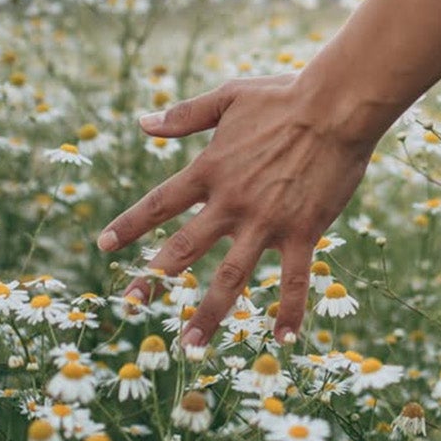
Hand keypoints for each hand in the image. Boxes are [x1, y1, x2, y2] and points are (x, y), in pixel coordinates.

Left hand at [95, 74, 378, 348]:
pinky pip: (294, 281)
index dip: (130, 225)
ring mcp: (266, 221)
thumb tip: (142, 123)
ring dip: (209, 313)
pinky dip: (288, 311)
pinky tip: (282, 341)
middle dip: (154, 279)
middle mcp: (231, 202)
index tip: (104, 247)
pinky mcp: (303, 232)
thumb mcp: (228, 98)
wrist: (337, 106)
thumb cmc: (285, 96)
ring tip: (191, 344)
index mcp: (210, 170)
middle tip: (130, 303)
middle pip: (184, 248)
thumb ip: (185, 115)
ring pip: (231, 277)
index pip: (159, 204)